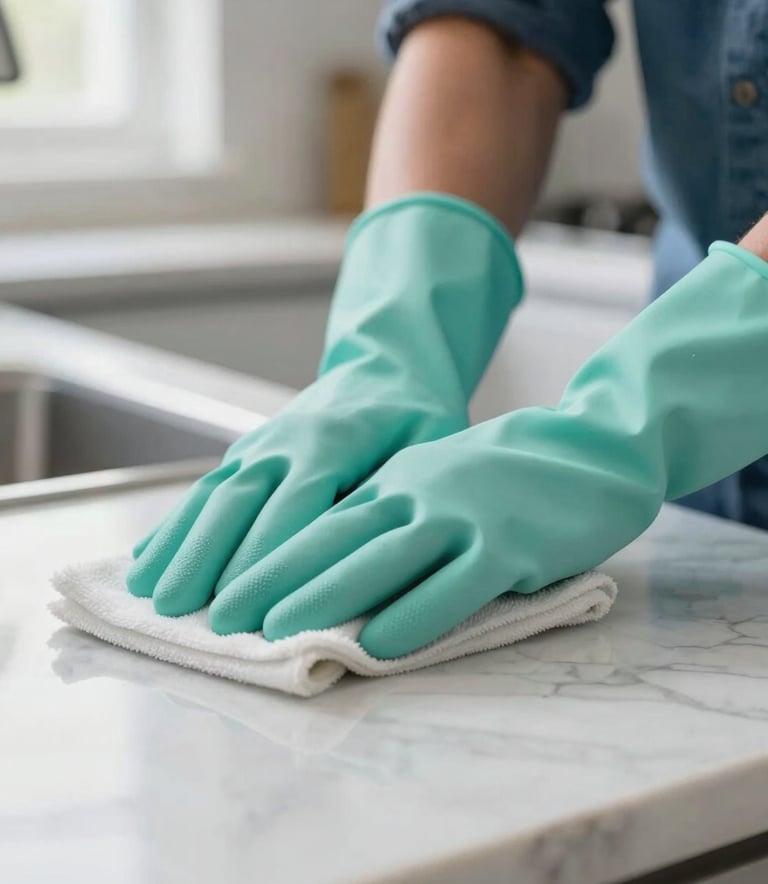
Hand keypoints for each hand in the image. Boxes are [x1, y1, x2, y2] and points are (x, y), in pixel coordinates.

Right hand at [127, 194, 521, 615]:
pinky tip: (148, 560)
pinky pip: (203, 489)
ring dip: (180, 545)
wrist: (384, 365)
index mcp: (334, 441)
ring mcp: (259, 443)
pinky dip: (174, 525)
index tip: (248, 612)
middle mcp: (286, 441)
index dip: (268, 561)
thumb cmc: (415, 414)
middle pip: (239, 502)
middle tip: (183, 615)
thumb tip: (365, 562)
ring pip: (212, 495)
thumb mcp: (428, 445)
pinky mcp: (245, 450)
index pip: (294, 507)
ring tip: (151, 596)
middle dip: (209, 560)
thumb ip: (395, 495)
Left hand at [206, 241, 767, 657]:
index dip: (272, 558)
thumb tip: (339, 563)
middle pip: (336, 540)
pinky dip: (414, 614)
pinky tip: (379, 645)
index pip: (323, 522)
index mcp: (400, 480)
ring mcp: (465, 515)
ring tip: (277, 632)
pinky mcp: (509, 543)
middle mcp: (421, 493)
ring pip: (382, 559)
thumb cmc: (510, 472)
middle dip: (275, 580)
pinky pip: (453, 584)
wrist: (590, 446)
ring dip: (326, 596)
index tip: (227, 591)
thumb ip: (396, 511)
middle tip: (223, 620)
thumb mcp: (440, 478)